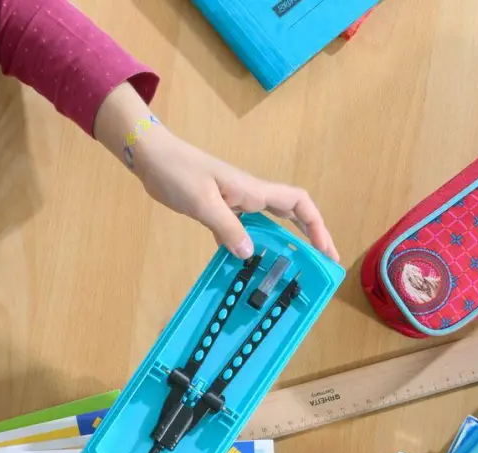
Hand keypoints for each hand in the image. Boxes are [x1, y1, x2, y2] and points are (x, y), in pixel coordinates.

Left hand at [91, 83, 338, 261]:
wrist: (152, 157)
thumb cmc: (178, 173)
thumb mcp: (202, 203)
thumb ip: (227, 227)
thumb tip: (251, 254)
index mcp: (252, 191)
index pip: (297, 202)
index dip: (316, 224)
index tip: (325, 249)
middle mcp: (249, 195)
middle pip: (290, 214)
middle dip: (308, 236)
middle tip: (318, 265)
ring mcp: (234, 202)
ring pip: (266, 224)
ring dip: (280, 243)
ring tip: (286, 270)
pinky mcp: (217, 209)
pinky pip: (241, 230)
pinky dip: (247, 246)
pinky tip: (244, 266)